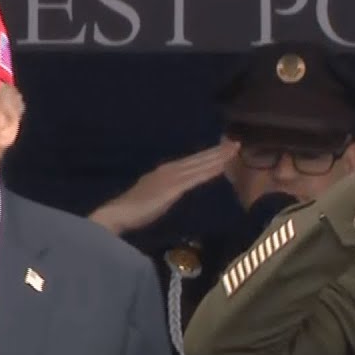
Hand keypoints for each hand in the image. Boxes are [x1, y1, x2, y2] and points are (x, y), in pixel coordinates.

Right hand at [90, 142, 237, 234]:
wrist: (118, 213)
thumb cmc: (133, 209)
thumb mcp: (155, 195)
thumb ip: (168, 190)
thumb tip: (178, 190)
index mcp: (165, 171)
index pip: (191, 161)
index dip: (208, 154)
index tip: (224, 147)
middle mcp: (170, 169)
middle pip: (198, 159)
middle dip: (217, 151)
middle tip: (235, 142)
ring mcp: (172, 177)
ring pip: (200, 165)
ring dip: (218, 157)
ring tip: (234, 149)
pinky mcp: (173, 188)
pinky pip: (196, 178)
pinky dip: (209, 171)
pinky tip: (222, 166)